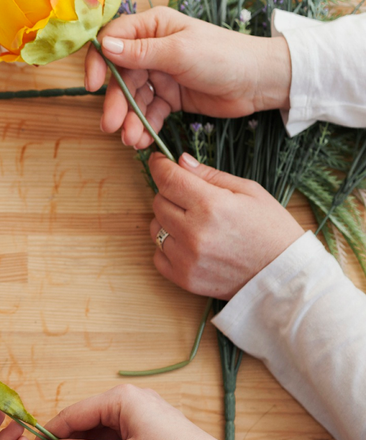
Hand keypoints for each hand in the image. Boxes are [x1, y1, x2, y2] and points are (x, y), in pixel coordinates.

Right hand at [83, 8, 291, 148]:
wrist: (260, 82)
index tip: (92, 85)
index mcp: (153, 27)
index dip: (98, 61)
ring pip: (133, 97)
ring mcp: (161, 73)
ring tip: (130, 139)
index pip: (112, 40)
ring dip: (129, 119)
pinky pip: (149, 111)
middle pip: (120, 75)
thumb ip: (140, 52)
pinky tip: (142, 139)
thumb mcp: (179, 52)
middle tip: (111, 125)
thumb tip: (104, 47)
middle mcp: (152, 48)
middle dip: (115, 102)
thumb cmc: (225, 56)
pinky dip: (143, 125)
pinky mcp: (170, 96)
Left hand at [146, 152, 303, 298]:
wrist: (284, 275)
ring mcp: (186, 258)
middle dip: (170, 194)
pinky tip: (191, 245)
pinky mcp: (184, 278)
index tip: (159, 160)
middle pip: (158, 202)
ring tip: (195, 224)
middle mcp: (194, 232)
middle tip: (191, 197)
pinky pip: (158, 255)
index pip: (168, 179)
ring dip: (168, 221)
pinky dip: (169, 247)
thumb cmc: (271, 229)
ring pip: (155, 228)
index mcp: (211, 206)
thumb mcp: (249, 191)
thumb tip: (181, 161)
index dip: (159, 166)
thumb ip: (210, 175)